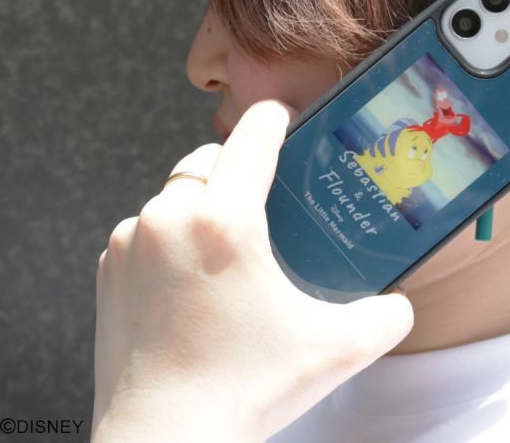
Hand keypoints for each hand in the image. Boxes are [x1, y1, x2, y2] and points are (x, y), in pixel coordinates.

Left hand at [91, 99, 413, 442]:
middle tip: (267, 201)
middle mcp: (171, 218)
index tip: (288, 117)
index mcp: (226, 222)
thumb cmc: (243, 392)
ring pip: (178, 191)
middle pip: (212, 158)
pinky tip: (193, 275)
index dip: (277, 117)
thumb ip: (384, 318)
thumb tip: (401, 305)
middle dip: (241, 168)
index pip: (254, 135)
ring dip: (205, 203)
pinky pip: (149, 225)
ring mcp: (133, 241)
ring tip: (230, 246)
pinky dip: (173, 235)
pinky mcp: (109, 266)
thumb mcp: (333, 350)